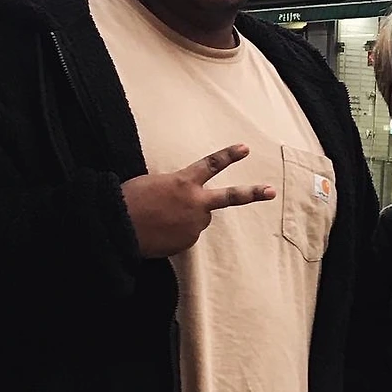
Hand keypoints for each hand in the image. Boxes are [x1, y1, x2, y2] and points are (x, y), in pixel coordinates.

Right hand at [121, 145, 274, 257]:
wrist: (119, 227)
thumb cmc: (130, 200)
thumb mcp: (153, 184)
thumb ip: (176, 189)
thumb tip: (183, 202)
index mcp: (184, 182)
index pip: (211, 164)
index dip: (228, 155)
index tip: (244, 149)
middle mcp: (195, 203)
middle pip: (230, 197)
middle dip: (252, 193)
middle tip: (271, 191)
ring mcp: (194, 225)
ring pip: (197, 219)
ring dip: (185, 218)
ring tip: (160, 219)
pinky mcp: (187, 242)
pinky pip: (185, 235)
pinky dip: (175, 233)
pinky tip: (158, 231)